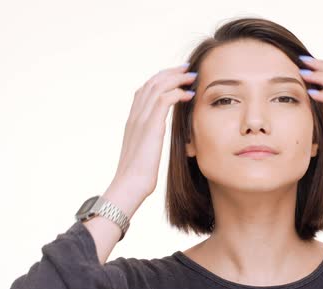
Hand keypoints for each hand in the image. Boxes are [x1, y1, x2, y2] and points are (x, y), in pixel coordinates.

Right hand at [111, 64, 196, 199]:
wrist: (130, 185)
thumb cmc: (138, 175)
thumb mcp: (143, 151)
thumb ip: (148, 139)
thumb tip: (155, 139)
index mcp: (132, 119)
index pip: (145, 89)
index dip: (161, 79)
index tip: (176, 76)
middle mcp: (135, 115)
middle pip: (152, 83)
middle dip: (171, 73)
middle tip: (187, 69)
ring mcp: (141, 119)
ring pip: (159, 87)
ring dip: (177, 79)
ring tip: (192, 77)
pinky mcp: (151, 126)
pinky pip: (165, 100)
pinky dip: (178, 93)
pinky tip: (189, 95)